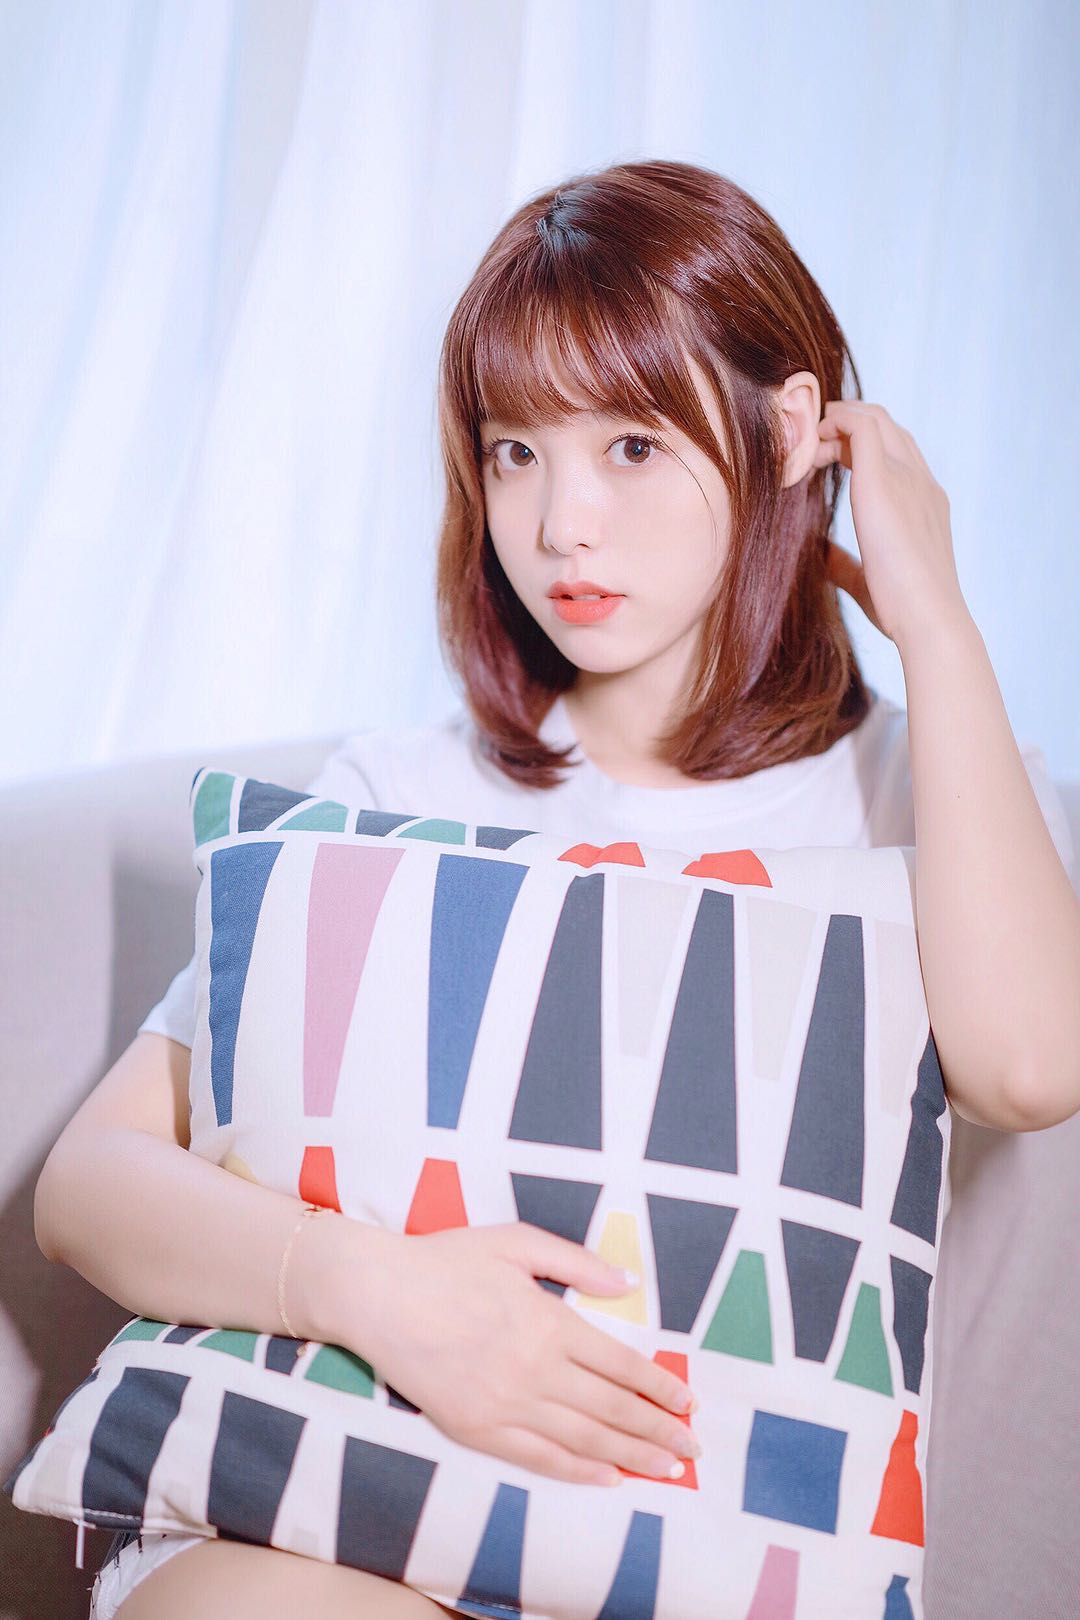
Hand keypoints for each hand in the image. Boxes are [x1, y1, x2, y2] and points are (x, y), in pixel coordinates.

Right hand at [338, 1222, 699, 1486]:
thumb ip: (577, 1262)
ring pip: (584, 1439)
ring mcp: (506, 1405)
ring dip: (631, 1456)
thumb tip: (629, 1284)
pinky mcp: (476, 1429)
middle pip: (612, 1409)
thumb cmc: (447, 1261)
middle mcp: (536, 1369)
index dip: (660, 1387)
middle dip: (659, 1430)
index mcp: (550, 1322)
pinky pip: (539, 1459)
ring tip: (666, 1469)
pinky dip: (579, 1472)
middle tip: (692, 1449)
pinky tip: (608, 1479)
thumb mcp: (517, 1242)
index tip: (688, 1403)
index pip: (621, 1365)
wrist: (378, 1295)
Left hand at [814, 400, 968, 650]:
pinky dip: (833, 422)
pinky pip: (860, 427)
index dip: (856, 445)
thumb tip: (820, 554)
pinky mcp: (883, 482)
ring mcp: (906, 477)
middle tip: (808, 446)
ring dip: (835, 422)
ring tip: (805, 442)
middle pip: (885, 426)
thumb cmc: (903, 609)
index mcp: (923, 501)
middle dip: (843, 426)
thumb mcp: (867, 580)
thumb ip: (844, 563)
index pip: (895, 451)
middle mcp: (920, 481)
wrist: (928, 618)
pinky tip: (809, 440)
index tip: (822, 459)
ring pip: (874, 419)